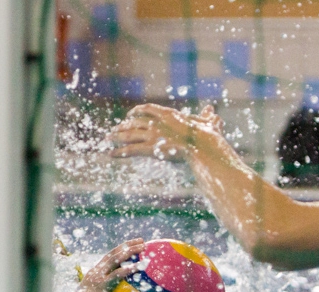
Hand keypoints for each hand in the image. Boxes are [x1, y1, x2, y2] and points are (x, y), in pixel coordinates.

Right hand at [75, 238, 145, 291]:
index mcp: (95, 272)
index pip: (109, 256)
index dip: (120, 248)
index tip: (132, 244)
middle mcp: (96, 270)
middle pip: (114, 253)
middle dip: (128, 245)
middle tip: (142, 240)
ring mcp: (98, 276)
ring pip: (116, 258)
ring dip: (130, 250)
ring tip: (143, 247)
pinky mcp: (102, 284)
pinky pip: (118, 274)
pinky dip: (130, 268)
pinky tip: (140, 266)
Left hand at [108, 104, 223, 160]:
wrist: (203, 146)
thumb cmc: (208, 137)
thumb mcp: (208, 124)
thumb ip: (207, 118)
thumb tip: (212, 110)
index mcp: (169, 115)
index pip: (148, 109)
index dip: (137, 111)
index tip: (130, 114)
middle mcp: (157, 123)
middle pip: (134, 122)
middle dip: (123, 126)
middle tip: (114, 129)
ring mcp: (153, 135)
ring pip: (129, 134)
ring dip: (116, 137)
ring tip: (107, 139)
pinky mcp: (150, 148)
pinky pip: (131, 150)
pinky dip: (119, 152)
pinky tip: (111, 154)